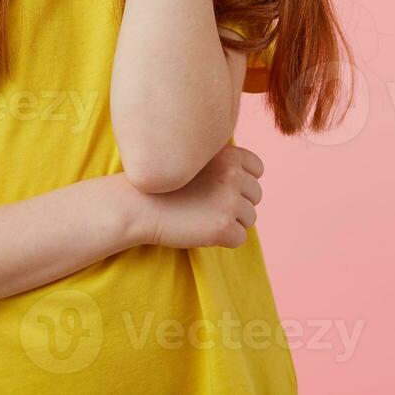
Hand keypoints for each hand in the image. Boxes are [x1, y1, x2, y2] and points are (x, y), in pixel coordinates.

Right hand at [133, 144, 263, 249]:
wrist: (137, 205)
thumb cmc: (164, 184)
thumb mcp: (193, 159)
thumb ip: (222, 161)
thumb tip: (251, 175)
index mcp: (227, 155)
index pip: (257, 168)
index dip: (241, 180)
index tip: (219, 185)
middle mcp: (232, 175)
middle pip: (255, 195)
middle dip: (236, 203)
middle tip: (205, 203)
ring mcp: (229, 201)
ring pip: (249, 218)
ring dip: (230, 221)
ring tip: (201, 216)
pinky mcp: (223, 226)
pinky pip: (239, 238)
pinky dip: (223, 239)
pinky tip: (200, 229)